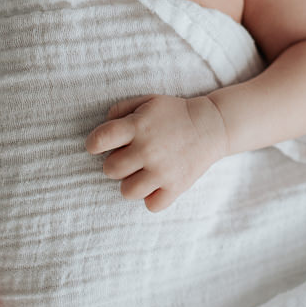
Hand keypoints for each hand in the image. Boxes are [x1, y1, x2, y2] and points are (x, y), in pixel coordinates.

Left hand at [86, 94, 229, 211]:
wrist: (212, 126)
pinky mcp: (176, 187)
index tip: (98, 146)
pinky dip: (152, 198)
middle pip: (110, 169)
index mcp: (138, 127)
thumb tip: (104, 126)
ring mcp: (162, 171)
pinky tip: (157, 185)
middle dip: (116, 164)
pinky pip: (151, 205)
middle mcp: (148, 149)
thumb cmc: (175, 114)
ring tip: (142, 173)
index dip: (93, 144)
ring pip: (127, 191)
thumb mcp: (148, 101)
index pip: (99, 140)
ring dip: (131, 183)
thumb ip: (121, 109)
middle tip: (130, 157)